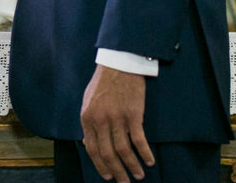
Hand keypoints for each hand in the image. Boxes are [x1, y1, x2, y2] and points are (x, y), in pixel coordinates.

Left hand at [80, 65, 153, 181]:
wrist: (119, 63)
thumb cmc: (103, 82)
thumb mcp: (87, 101)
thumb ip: (88, 122)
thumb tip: (86, 142)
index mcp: (87, 118)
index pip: (92, 149)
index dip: (100, 165)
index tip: (108, 175)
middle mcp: (101, 120)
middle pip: (108, 154)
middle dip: (117, 172)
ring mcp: (117, 118)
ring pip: (124, 151)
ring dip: (132, 167)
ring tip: (138, 176)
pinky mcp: (133, 115)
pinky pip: (139, 140)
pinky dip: (144, 153)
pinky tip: (149, 161)